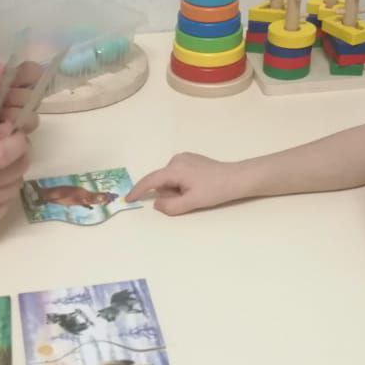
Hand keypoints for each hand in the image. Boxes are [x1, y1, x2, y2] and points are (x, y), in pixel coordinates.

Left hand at [0, 62, 44, 134]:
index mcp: (3, 83)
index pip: (29, 72)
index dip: (29, 74)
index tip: (14, 81)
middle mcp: (14, 100)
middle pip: (35, 94)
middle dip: (20, 97)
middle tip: (2, 100)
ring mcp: (14, 121)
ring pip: (32, 116)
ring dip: (18, 114)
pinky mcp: (12, 141)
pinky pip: (25, 136)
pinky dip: (15, 132)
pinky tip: (0, 129)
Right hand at [0, 124, 29, 237]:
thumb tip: (10, 130)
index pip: (6, 153)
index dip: (19, 143)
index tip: (17, 136)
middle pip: (17, 169)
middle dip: (20, 155)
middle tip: (11, 149)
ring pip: (15, 186)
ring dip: (12, 174)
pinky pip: (7, 204)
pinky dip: (3, 192)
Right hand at [127, 152, 242, 214]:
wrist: (237, 178)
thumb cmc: (215, 190)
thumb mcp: (192, 202)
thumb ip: (171, 206)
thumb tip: (156, 203)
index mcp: (175, 169)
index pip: (150, 180)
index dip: (138, 191)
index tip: (128, 199)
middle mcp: (177, 159)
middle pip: (161, 181)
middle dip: (168, 193)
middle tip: (188, 199)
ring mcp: (184, 158)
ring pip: (169, 179)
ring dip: (176, 189)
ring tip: (196, 192)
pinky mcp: (191, 160)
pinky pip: (177, 174)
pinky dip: (181, 183)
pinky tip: (197, 186)